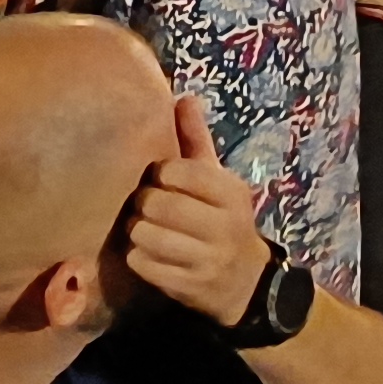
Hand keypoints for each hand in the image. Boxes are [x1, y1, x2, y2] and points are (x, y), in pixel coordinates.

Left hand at [125, 95, 274, 326]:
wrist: (246, 283)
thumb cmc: (222, 220)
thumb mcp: (218, 180)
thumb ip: (197, 140)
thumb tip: (184, 96)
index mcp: (231, 193)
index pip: (181, 171)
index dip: (162, 173)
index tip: (162, 179)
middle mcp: (223, 226)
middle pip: (158, 203)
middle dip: (144, 203)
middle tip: (147, 205)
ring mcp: (207, 260)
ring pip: (145, 234)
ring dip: (137, 230)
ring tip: (145, 228)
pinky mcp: (188, 287)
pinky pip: (142, 264)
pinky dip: (137, 256)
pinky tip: (147, 252)